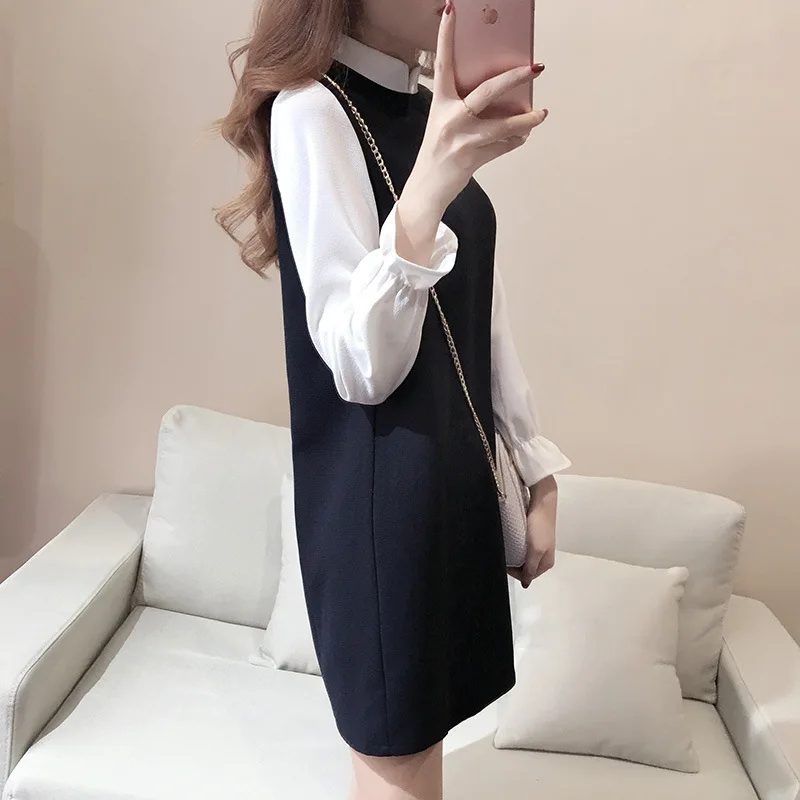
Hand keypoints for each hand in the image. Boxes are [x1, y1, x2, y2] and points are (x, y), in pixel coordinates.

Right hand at [399, 0, 548, 220]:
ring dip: (526, 120)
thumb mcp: (443, 124)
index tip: (452, 11)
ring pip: (501, 126)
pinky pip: (501, 147)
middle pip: (486, 92)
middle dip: (513, 78)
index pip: (443, 63)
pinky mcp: (472, 159)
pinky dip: (514, 142)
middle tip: (534, 68)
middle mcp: (450, 119)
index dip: (446, 37)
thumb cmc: (437, 153)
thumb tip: (499, 95)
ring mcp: (461, 140)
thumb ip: (464, 107)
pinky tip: (523, 136)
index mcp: (440, 104)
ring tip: (541, 114)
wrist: (426, 189)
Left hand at [508, 475, 557, 588]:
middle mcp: (543, 557)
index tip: (503, 562)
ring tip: (505, 548)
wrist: (542, 501)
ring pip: (523, 557)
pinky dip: (516, 547)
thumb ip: (530, 568)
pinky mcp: (534, 537)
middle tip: (503, 555)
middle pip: (525, 568)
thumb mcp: (535, 550)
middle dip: (514, 564)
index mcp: (546, 563)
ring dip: (514, 555)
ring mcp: (539, 546)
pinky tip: (510, 542)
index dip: (514, 572)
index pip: (527, 576)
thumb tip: (526, 585)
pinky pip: (523, 548)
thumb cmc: (539, 526)